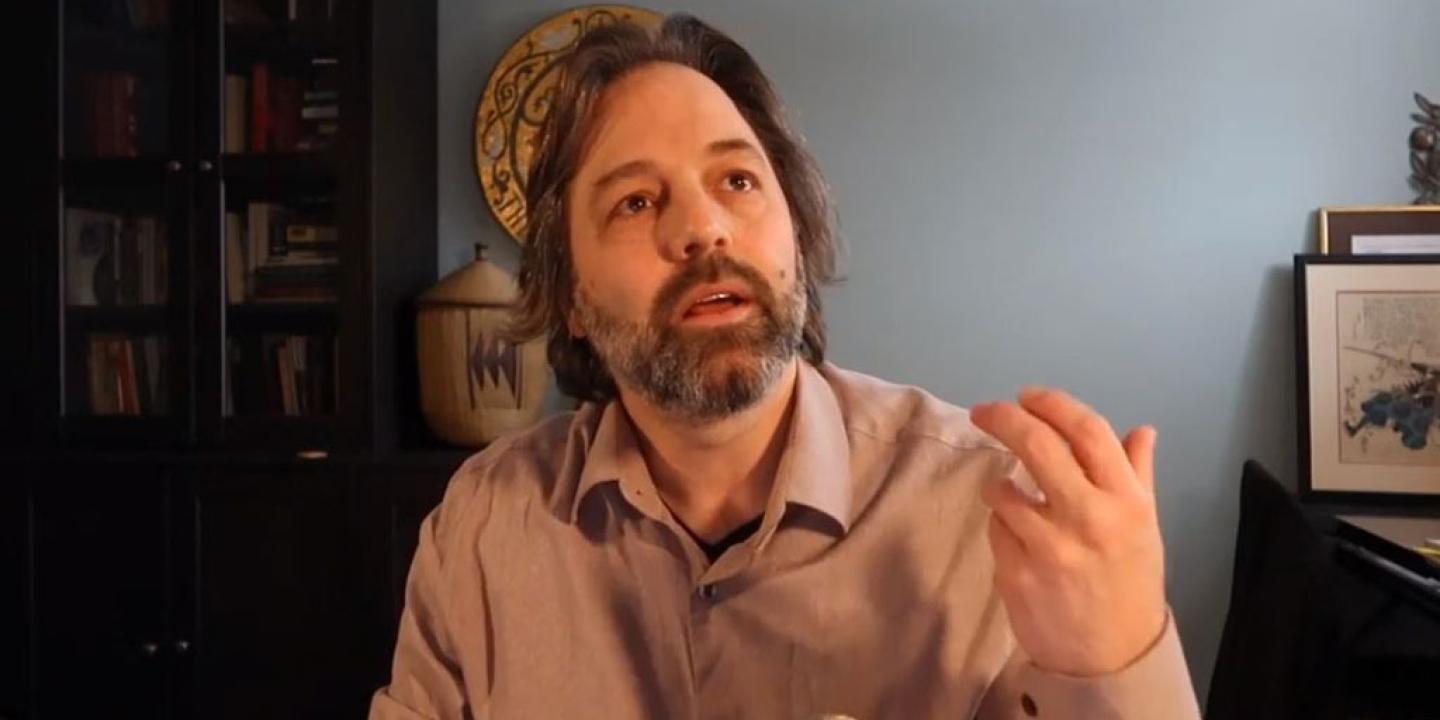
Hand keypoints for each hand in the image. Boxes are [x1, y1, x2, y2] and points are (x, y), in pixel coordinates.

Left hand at [969, 386, 1167, 676]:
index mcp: (1127, 501)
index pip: (1088, 431)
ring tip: (1011, 496)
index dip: (1053, 404)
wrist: (1112, 657)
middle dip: (1004, 418)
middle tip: (985, 411)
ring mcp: (1050, 547)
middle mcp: (1090, 517)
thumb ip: (1137, 475)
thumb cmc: (1130, 584)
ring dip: (1000, 486)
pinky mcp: (1018, 573)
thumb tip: (1142, 430)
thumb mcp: (1146, 527)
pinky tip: (1018, 540)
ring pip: (1004, 490)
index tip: (1028, 395)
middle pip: (1037, 445)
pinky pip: (995, 530)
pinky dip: (1001, 527)